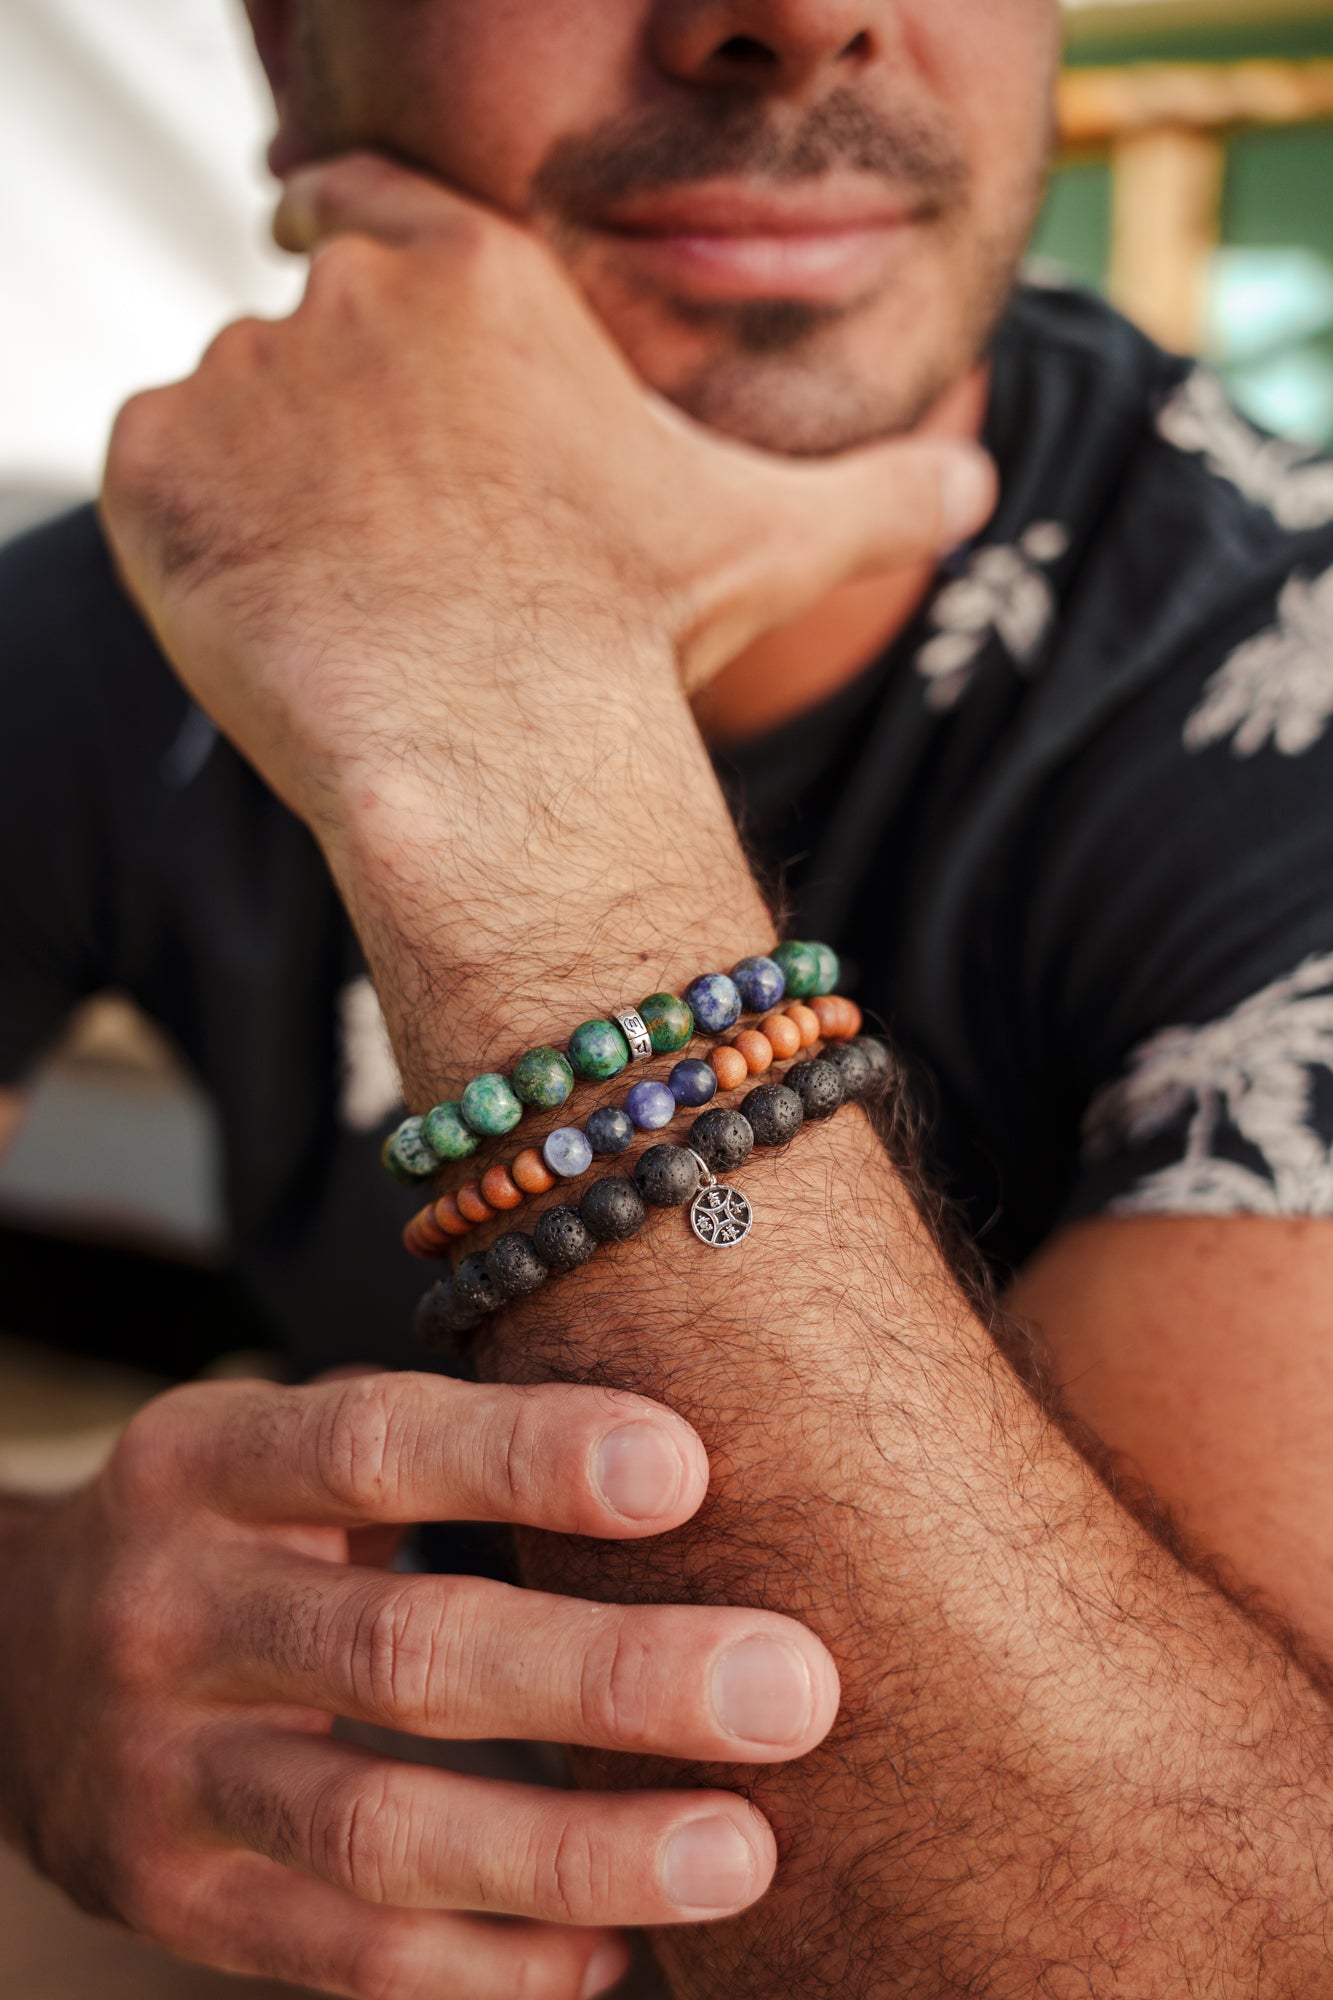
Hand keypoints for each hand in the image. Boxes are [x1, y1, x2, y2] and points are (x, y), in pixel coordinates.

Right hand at [0, 1370, 837, 1998]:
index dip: (524, 1457)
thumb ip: (434, 1445)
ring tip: (740, 1852)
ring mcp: (162, 1776)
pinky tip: (620, 1951)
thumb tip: (683, 1462)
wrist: (10, 1663)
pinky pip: (344, 1960)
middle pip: (400, 1652)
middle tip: (787, 1687)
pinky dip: (491, 1964)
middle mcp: (170, 1615)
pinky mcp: (175, 1904)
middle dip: (606, 1676)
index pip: (372, 1445)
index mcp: (204, 1463)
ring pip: (378, 1834)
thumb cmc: (228, 1528)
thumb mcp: (281, 1447)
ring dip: (572, 1850)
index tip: (687, 1469)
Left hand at [100, 153, 994, 841]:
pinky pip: (162, 483)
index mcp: (471, 272)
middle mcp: (345, 292)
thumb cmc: (634, 636)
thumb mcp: (778, 542)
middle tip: (395, 538)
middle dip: (341, 422)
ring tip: (350, 597)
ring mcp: (240, 378)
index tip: (377, 349)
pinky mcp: (157, 470)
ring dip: (271, 489)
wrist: (501, 753)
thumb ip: (880, 491)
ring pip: (235, 418)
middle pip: (310, 334)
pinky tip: (284, 614)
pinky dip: (200, 541)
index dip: (360, 264)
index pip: (369, 205)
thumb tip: (976, 480)